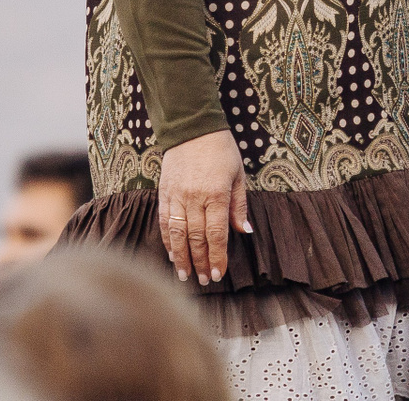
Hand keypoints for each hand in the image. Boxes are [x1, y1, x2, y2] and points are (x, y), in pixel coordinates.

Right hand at [157, 128, 250, 284]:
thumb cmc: (221, 150)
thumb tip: (245, 232)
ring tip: (183, 276)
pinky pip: (163, 221)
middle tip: (202, 281)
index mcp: (216, 194)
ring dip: (180, 257)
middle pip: (196, 238)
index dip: (216, 257)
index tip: (217, 274)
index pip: (216, 234)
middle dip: (199, 262)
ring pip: (176, 234)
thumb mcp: (238, 174)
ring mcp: (177, 196)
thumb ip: (239, 205)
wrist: (192, 127)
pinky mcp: (164, 192)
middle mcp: (195, 198)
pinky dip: (167, 240)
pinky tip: (171, 254)